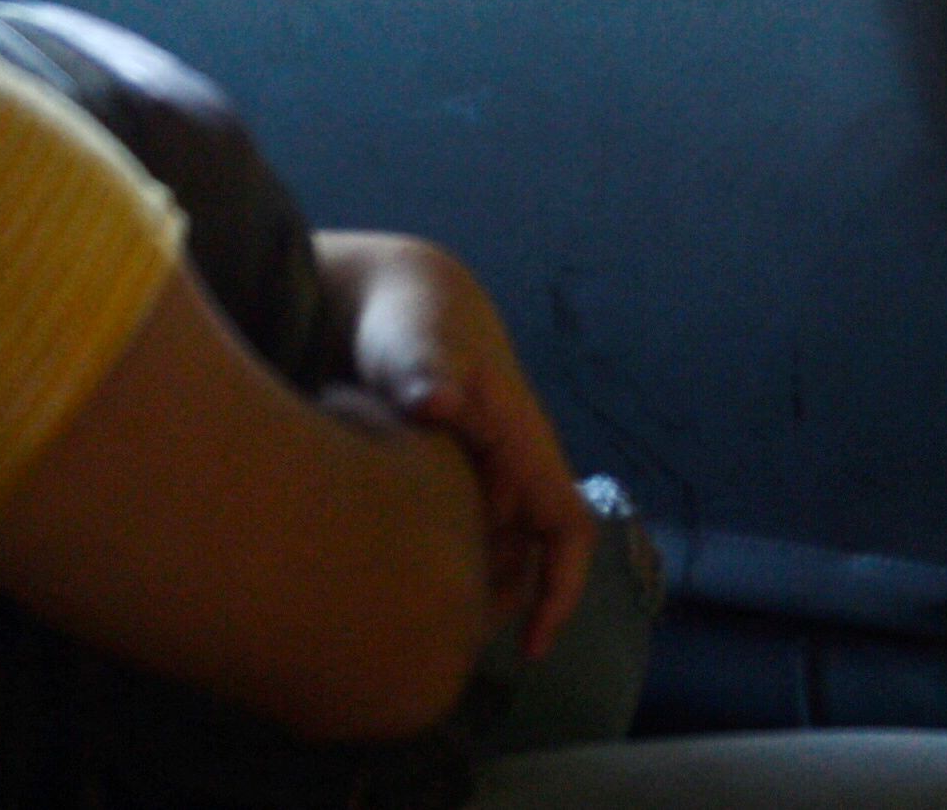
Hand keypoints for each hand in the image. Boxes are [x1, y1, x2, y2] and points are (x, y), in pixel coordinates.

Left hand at [322, 235, 593, 658]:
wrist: (391, 298)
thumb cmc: (407, 320)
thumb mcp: (414, 340)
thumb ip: (426, 368)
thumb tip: (440, 398)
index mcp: (524, 442)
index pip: (567, 529)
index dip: (561, 591)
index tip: (530, 648)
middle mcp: (514, 467)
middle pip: (525, 558)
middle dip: (495, 607)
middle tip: (430, 647)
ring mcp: (483, 474)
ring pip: (491, 554)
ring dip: (465, 589)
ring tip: (400, 623)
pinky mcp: (450, 477)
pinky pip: (459, 538)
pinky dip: (437, 565)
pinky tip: (379, 581)